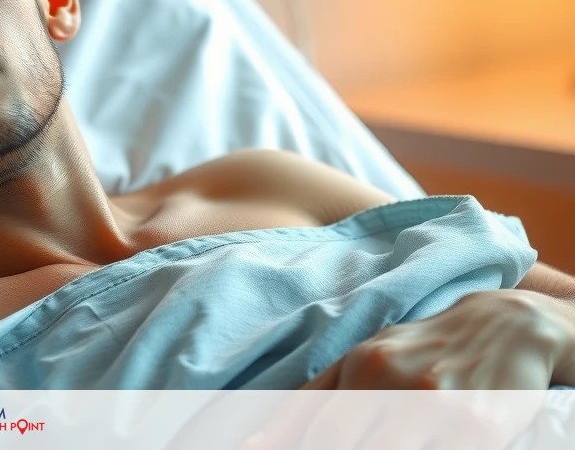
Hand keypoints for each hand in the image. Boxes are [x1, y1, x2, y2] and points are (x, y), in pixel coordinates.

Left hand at [240, 289, 574, 449]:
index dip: (279, 444)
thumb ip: (317, 395)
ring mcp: (435, 406)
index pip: (309, 422)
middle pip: (336, 440)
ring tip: (376, 445)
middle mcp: (392, 381)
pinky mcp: (476, 429)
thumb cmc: (423, 349)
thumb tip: (255, 437)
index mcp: (360, 365)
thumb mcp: (367, 358)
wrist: (507, 324)